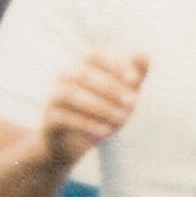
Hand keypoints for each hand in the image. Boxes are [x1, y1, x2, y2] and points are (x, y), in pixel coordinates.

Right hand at [40, 51, 147, 166]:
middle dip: (111, 88)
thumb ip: (134, 76)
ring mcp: (55, 96)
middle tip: (133, 102)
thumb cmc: (104, 112)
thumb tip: (145, 54)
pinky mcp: (50, 117)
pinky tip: (106, 132)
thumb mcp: (123, 95)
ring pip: (72, 95)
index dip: (114, 63)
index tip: (134, 78)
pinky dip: (87, 124)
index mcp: (86, 65)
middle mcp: (66, 76)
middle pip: (84, 74)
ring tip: (123, 119)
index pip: (97, 54)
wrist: (75, 143)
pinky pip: (65, 117)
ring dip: (101, 107)